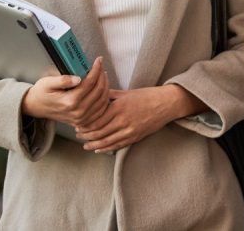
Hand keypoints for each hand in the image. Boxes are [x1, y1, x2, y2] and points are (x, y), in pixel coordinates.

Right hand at [20, 56, 109, 127]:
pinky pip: (101, 110)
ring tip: (102, 75)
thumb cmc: (42, 93)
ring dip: (106, 86)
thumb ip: (63, 80)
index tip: (98, 60)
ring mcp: (81, 119)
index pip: (90, 83)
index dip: (96, 69)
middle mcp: (78, 112)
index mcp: (69, 101)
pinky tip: (103, 89)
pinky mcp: (83, 121)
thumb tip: (78, 78)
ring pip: (103, 100)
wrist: (36, 107)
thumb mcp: (48, 82)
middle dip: (102, 76)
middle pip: (99, 91)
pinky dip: (105, 98)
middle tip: (101, 67)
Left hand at [77, 84, 199, 152]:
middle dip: (86, 135)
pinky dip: (106, 149)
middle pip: (99, 132)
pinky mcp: (135, 137)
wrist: (166, 104)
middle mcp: (123, 121)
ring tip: (85, 145)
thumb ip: (109, 95)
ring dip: (94, 144)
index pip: (96, 120)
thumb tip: (94, 94)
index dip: (85, 124)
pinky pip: (117, 146)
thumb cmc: (147, 95)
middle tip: (78, 135)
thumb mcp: (126, 92)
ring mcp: (130, 131)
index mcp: (119, 107)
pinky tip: (99, 149)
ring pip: (106, 142)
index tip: (77, 124)